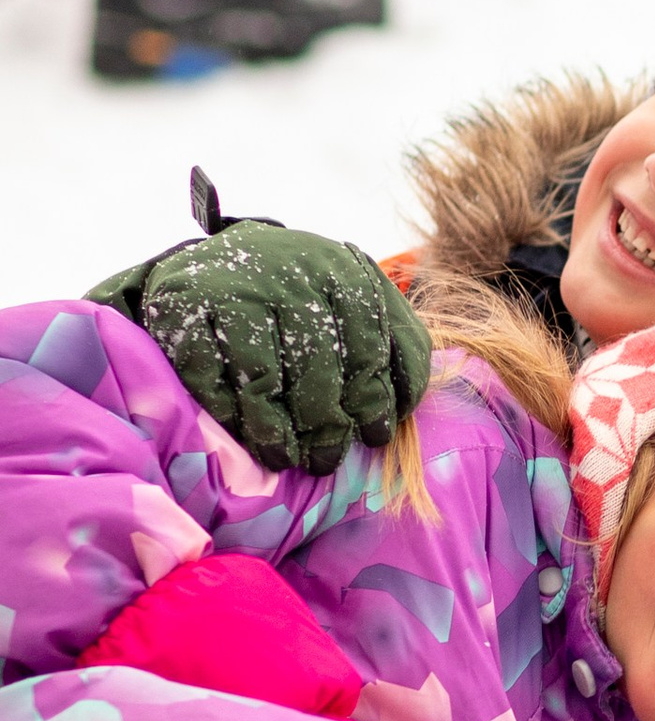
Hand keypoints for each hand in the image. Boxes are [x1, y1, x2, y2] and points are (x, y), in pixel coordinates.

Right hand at [87, 220, 430, 472]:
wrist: (219, 260)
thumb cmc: (304, 297)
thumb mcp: (359, 302)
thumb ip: (395, 343)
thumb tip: (406, 406)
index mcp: (342, 271)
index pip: (367, 344)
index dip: (372, 398)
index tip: (375, 437)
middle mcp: (288, 272)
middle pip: (316, 364)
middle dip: (325, 423)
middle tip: (325, 460)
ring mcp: (232, 286)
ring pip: (262, 375)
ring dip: (274, 428)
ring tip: (283, 458)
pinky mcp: (182, 305)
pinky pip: (206, 372)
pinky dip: (223, 408)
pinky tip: (237, 429)